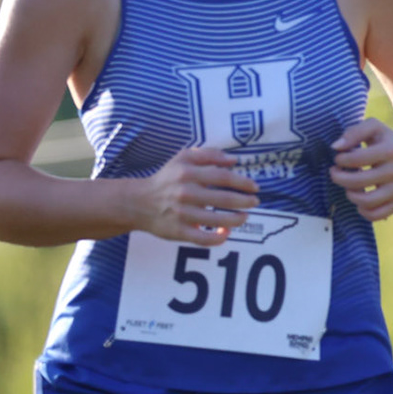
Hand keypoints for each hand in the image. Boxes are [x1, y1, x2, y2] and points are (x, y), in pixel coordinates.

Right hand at [137, 145, 258, 244]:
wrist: (137, 202)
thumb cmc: (166, 178)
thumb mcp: (183, 158)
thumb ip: (209, 155)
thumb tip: (234, 160)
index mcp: (188, 173)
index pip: (223, 177)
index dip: (242, 182)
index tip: (254, 187)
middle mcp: (185, 193)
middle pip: (224, 199)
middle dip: (244, 202)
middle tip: (255, 202)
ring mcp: (181, 214)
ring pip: (216, 220)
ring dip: (236, 220)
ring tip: (245, 217)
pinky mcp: (178, 232)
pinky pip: (202, 238)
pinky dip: (218, 238)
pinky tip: (226, 233)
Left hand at [329, 119, 392, 221]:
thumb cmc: (387, 141)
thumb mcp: (374, 127)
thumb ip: (354, 131)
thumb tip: (336, 147)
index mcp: (391, 150)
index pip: (356, 159)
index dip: (341, 160)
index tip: (338, 158)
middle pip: (358, 182)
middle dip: (339, 178)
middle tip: (336, 172)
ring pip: (367, 202)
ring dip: (350, 195)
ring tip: (348, 187)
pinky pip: (376, 215)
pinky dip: (363, 211)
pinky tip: (359, 200)